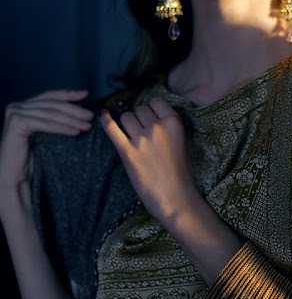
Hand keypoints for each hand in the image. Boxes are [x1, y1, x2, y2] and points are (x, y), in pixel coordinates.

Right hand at [0, 90, 93, 197]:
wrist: (15, 177)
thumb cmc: (30, 158)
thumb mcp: (43, 133)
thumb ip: (53, 119)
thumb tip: (80, 110)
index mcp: (23, 106)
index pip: (49, 96)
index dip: (68, 95)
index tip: (85, 94)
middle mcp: (17, 107)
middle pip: (52, 104)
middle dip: (74, 109)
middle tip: (90, 115)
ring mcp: (15, 114)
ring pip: (51, 114)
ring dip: (72, 119)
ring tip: (86, 125)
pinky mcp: (17, 123)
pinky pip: (46, 124)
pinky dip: (62, 127)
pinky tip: (75, 131)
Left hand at [100, 96, 195, 224]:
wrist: (174, 197)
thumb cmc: (180, 173)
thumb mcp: (181, 142)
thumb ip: (168, 127)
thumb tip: (150, 117)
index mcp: (173, 122)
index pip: (156, 101)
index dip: (152, 108)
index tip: (151, 117)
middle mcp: (157, 127)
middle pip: (140, 109)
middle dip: (140, 118)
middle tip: (143, 133)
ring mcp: (141, 139)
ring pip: (127, 117)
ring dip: (128, 124)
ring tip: (132, 136)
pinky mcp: (127, 151)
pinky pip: (111, 128)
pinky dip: (106, 120)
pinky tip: (104, 115)